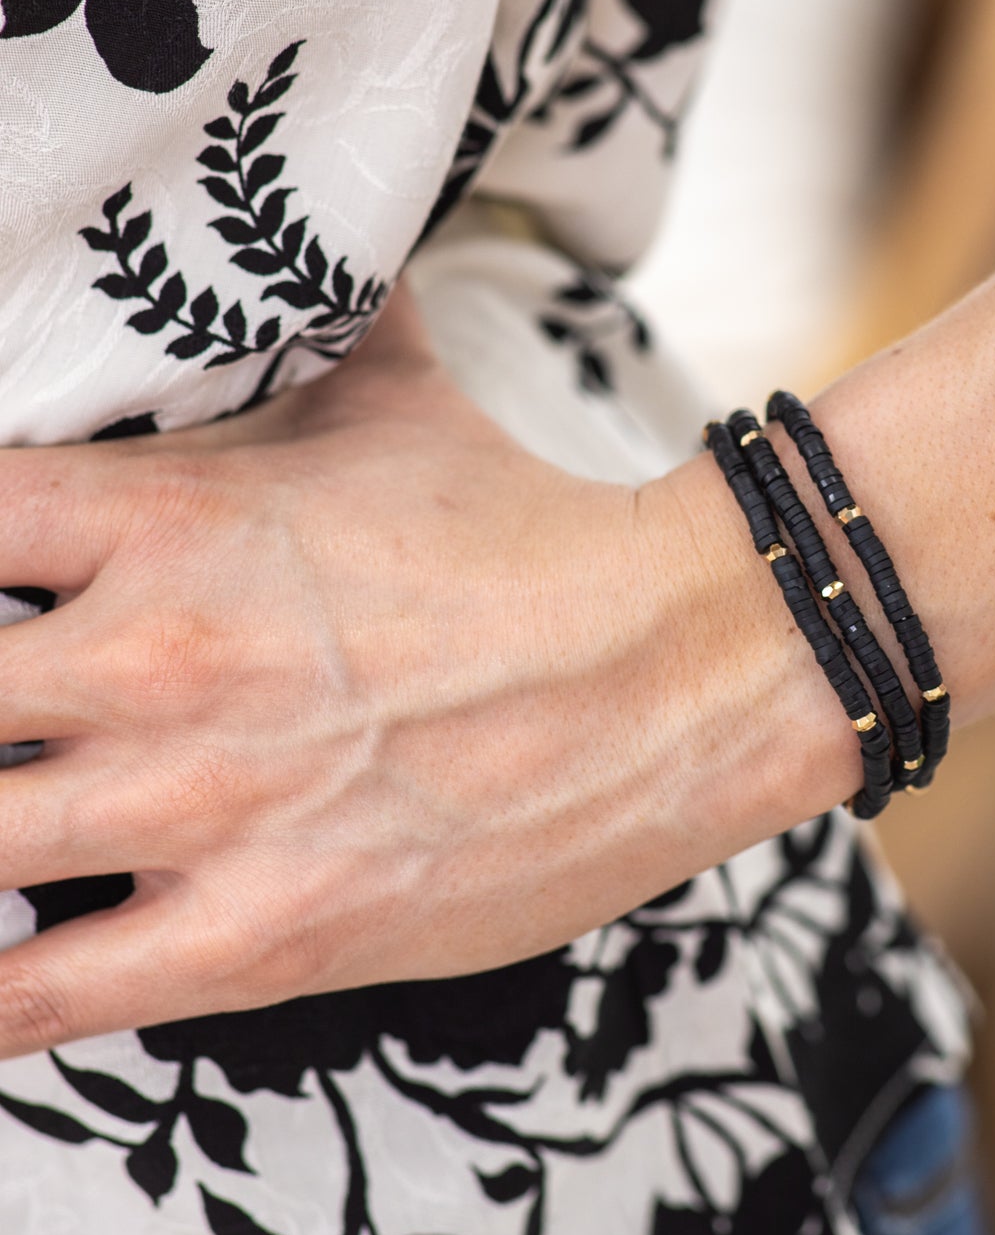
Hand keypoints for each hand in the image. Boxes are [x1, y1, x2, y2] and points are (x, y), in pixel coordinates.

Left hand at [0, 290, 856, 1055]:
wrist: (686, 669)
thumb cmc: (531, 531)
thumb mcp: (389, 399)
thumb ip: (289, 331)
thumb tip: (277, 237)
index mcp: (160, 520)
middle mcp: (148, 661)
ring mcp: (193, 810)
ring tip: (2, 813)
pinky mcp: (253, 938)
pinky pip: (41, 997)